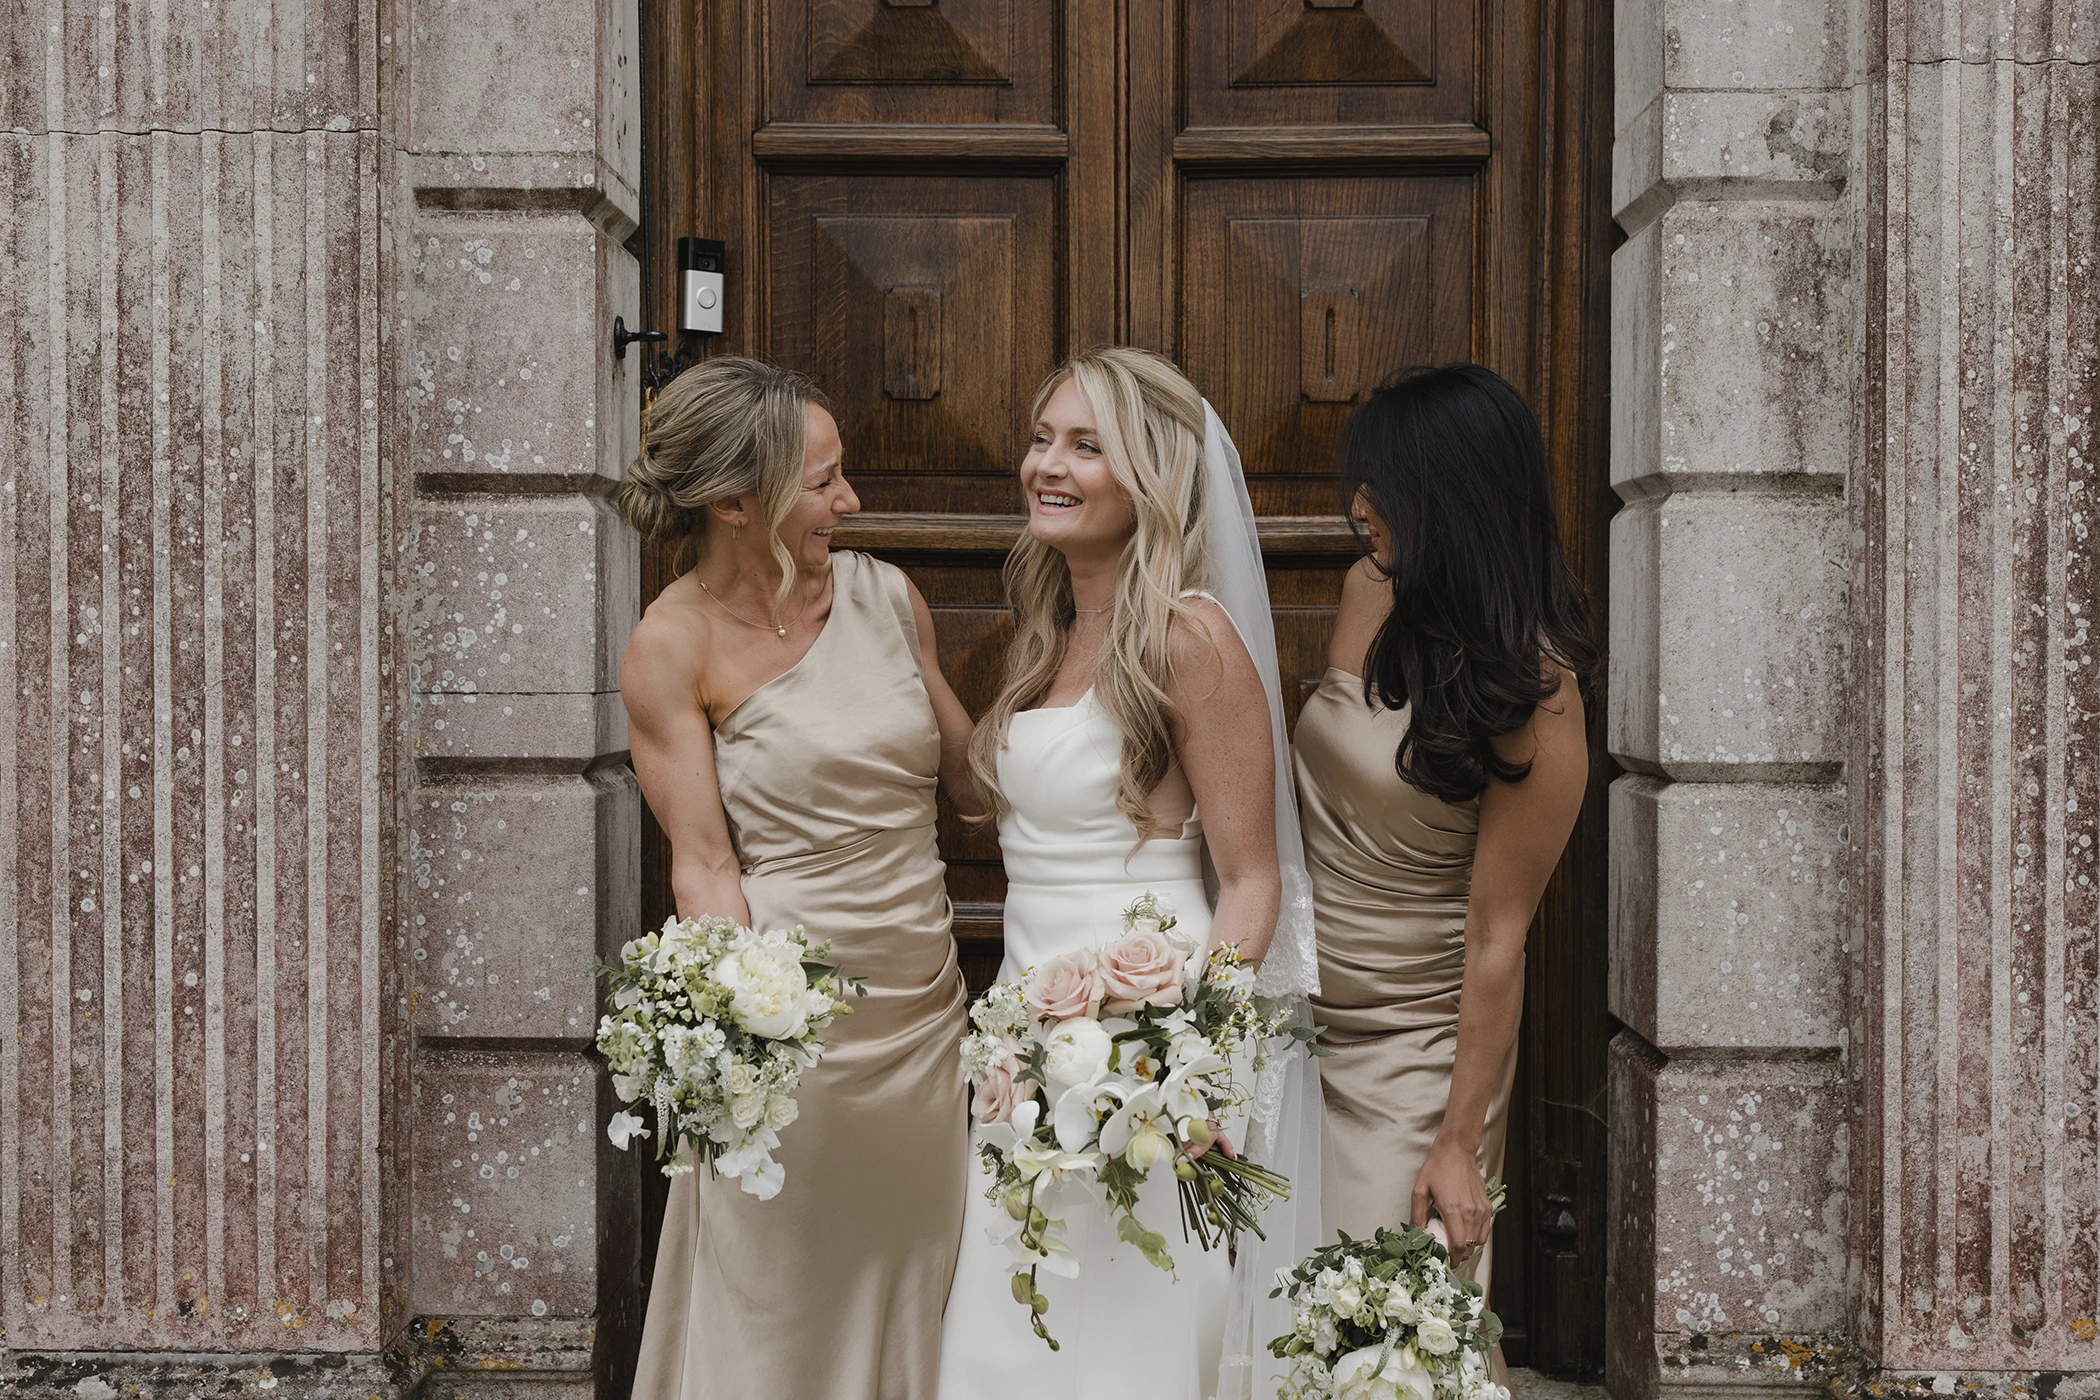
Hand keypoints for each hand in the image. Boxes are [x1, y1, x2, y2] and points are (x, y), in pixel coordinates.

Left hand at [1411, 1137, 1492, 1264]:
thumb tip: (1417, 1236)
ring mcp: (1481, 1210)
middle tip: (1446, 1253)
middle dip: (1458, 1255)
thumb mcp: (1420, 1190)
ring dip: (1467, 1248)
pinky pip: (1485, 1232)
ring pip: (1478, 1242)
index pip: (1457, 1245)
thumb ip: (1418, 1216)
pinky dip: (1476, 1238)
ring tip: (1455, 1243)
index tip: (1445, 1262)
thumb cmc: (1436, 1169)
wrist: (1457, 1151)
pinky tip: (1465, 1232)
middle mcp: (1470, 1212)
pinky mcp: (1487, 1207)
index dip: (1452, 1259)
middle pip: (1468, 1248)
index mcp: (1453, 1209)